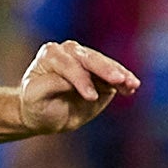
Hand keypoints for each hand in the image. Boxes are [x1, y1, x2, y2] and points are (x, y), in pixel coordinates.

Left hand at [15, 40, 136, 136]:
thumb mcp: (35, 98)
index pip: (69, 64)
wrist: (44, 115)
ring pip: (105, 64)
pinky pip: (115, 74)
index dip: (81, 79)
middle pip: (89, 58)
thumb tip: (70, 81)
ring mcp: (87, 61)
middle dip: (105, 69)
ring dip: (120, 73)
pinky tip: (132, 86)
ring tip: (132, 84)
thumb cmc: (37, 105)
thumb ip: (49, 85)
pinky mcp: (101, 73)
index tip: (91, 97)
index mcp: (51, 54)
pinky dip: (124, 80)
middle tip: (119, 80)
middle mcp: (70, 52)